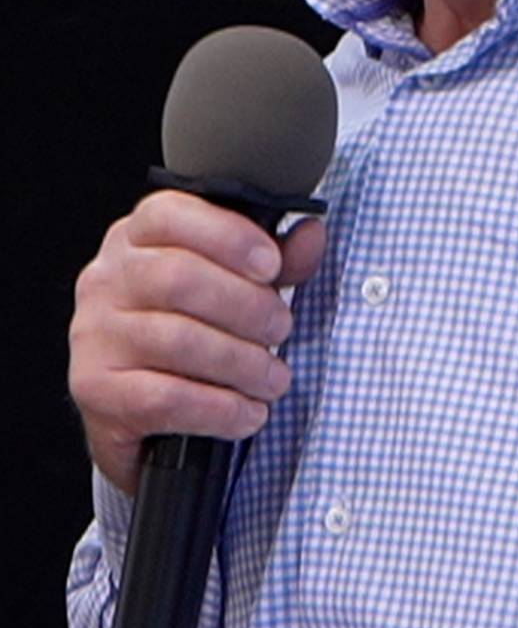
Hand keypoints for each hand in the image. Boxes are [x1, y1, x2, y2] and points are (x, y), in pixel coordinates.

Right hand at [68, 190, 325, 495]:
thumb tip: (312, 235)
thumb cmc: (187, 326)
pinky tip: (247, 413)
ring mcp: (94, 334)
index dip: (227, 235)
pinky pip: (165, 398)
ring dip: (241, 362)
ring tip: (274, 378)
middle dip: (245, 305)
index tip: (271, 265)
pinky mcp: (95, 390)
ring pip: (176, 339)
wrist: (132, 407)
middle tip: (282, 328)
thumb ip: (274, 259)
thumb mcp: (232, 282)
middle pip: (179, 277)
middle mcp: (107, 278)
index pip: (170, 214)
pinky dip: (218, 408)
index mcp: (136, 238)